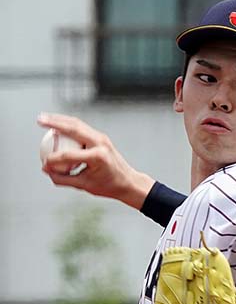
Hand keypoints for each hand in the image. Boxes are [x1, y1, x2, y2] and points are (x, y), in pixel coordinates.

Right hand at [37, 112, 155, 208]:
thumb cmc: (109, 185)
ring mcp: (102, 138)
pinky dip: (69, 125)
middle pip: (73, 128)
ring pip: (77, 124)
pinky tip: (58, 125)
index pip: (68, 155)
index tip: (44, 164)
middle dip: (54, 122)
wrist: (129, 181)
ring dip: (60, 119)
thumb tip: (46, 170)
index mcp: (97, 157)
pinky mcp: (101, 137)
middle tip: (39, 120)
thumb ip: (63, 178)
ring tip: (45, 118)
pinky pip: (82, 128)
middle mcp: (100, 144)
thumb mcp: (84, 185)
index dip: (52, 160)